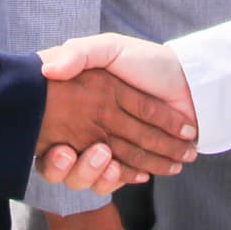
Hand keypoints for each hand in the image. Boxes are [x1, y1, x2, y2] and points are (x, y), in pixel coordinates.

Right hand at [36, 44, 195, 188]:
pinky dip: (125, 179)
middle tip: (95, 156)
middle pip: (65, 166)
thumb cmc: (143, 61)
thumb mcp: (108, 48)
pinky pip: (116, 180)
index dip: (50, 152)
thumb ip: (79, 53)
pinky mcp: (128, 163)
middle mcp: (82, 131)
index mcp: (71, 105)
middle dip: (78, 168)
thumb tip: (48, 70)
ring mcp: (104, 150)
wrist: (185, 78)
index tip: (62, 152)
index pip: (45, 135)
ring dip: (100, 177)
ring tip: (112, 166)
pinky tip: (140, 174)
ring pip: (89, 177)